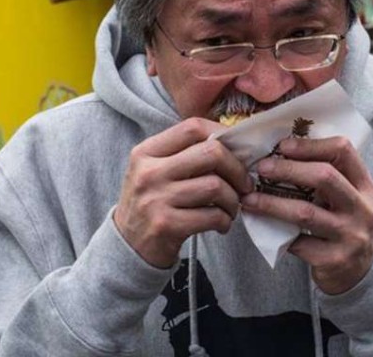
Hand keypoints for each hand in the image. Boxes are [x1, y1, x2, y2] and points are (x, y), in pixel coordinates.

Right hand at [114, 119, 253, 268]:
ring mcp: (156, 199)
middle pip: (211, 153)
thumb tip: (232, 144)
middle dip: (237, 169)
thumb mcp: (154, 170)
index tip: (237, 150)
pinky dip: (225, 220)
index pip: (192, 128)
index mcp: (146, 152)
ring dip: (233, 199)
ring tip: (231, 207)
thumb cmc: (151, 202)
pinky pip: (212, 216)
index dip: (222, 134)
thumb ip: (184, 154)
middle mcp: (149, 172)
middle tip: (244, 184)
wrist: (128, 245)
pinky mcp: (166, 225)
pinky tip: (221, 224)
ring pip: (215, 186)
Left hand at [240, 137, 372, 294]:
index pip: (343, 151)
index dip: (311, 145)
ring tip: (249, 199)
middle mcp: (362, 208)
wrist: (361, 272)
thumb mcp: (348, 198)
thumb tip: (280, 154)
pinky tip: (262, 226)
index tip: (282, 146)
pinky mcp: (335, 260)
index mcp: (365, 186)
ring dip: (272, 203)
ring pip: (306, 212)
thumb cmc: (345, 224)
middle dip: (288, 169)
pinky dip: (278, 233)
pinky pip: (299, 243)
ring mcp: (351, 236)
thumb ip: (327, 178)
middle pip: (324, 177)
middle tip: (261, 168)